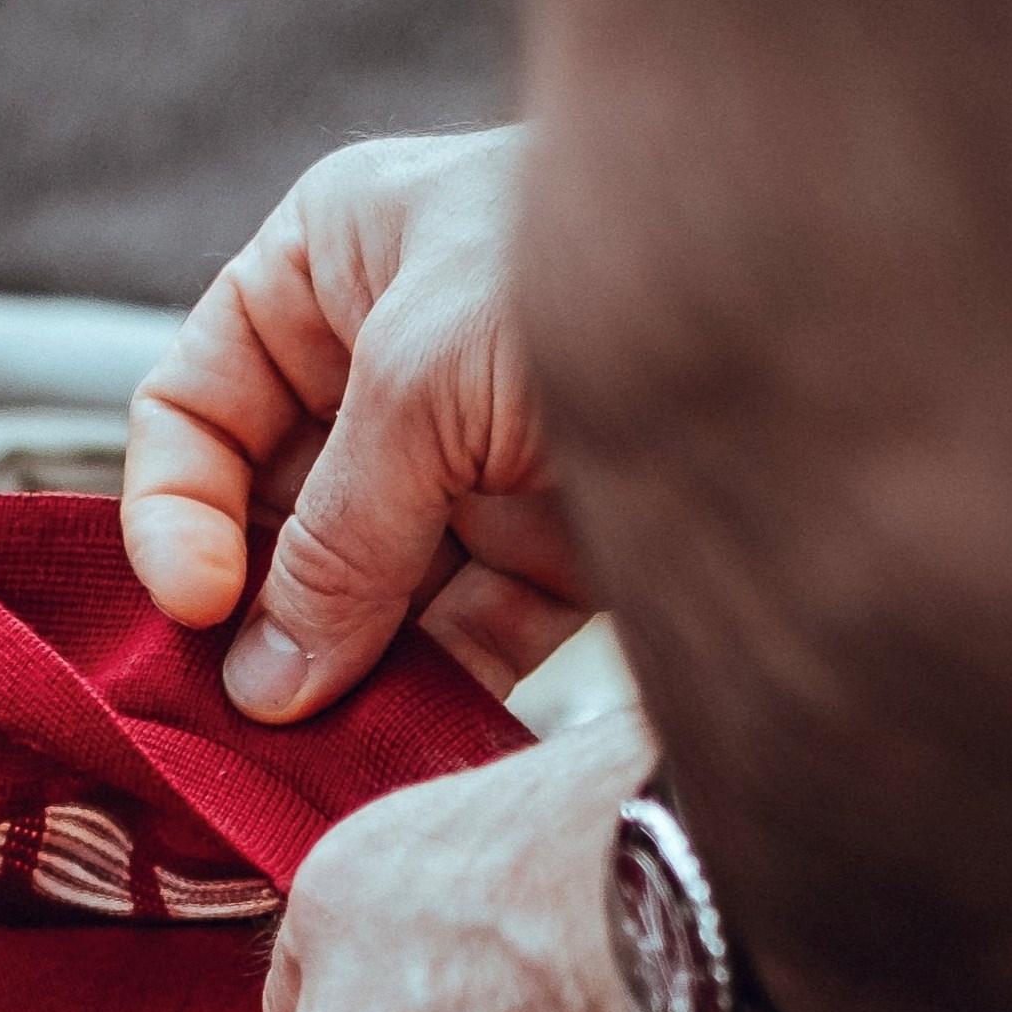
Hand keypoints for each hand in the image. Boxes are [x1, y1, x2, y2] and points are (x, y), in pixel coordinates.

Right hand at [124, 127, 588, 718]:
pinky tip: (396, 743)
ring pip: (356, 593)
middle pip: (268, 517)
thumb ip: (333, 536)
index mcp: (329, 269)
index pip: (195, 409)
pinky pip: (454, 638)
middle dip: (254, 614)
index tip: (198, 607)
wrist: (835, 295)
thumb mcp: (424, 380)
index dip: (176, 512)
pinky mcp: (545, 550)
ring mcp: (465, 466)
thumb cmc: (602, 265)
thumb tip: (260, 682)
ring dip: (331, 670)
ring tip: (310, 746)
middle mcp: (385, 366)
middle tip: (240, 708)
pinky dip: (425, 693)